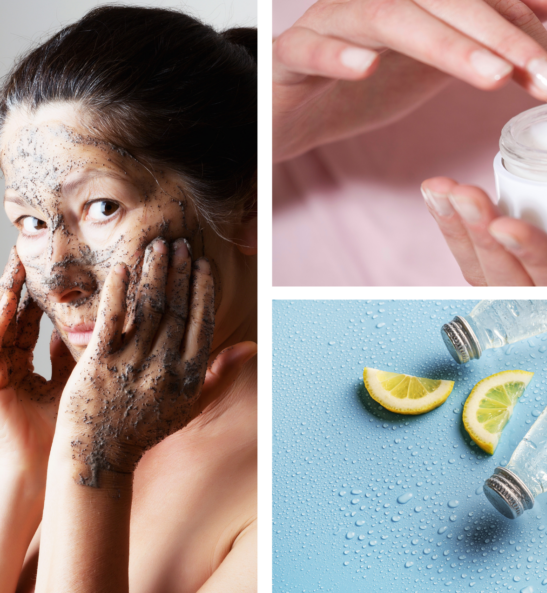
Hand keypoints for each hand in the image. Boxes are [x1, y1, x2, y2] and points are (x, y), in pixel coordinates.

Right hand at [0, 248, 74, 474]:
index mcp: (40, 364)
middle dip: (30, 286)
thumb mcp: (81, 388)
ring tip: (17, 265)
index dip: (59, 296)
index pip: (48, 322)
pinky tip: (5, 302)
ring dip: (9, 295)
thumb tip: (111, 334)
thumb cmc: (67, 433)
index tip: (68, 272)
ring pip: (4, 325)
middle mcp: (18, 364)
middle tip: (36, 254)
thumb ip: (90, 361)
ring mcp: (2, 371)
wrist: (43, 467)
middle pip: (24, 315)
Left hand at [57, 239, 255, 485]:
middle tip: (180, 243)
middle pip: (176, 307)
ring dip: (155, 272)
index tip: (202, 264)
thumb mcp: (192, 405)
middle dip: (179, 271)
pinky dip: (119, 291)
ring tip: (157, 246)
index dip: (203, 289)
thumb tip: (252, 347)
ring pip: (149, 307)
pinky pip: (112, 319)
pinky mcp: (100, 362)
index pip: (201, 321)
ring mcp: (132, 362)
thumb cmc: (147, 428)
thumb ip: (222, 373)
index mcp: (188, 374)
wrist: (98, 456)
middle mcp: (164, 365)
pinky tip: (124, 268)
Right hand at [273, 0, 546, 161]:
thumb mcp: (443, 56)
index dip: (535, 48)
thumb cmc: (367, 79)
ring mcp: (334, 22)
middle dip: (506, 40)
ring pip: (392, 19)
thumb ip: (497, 29)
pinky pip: (309, 48)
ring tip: (495, 77)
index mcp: (421, 2)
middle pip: (450, 4)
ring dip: (445, 45)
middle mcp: (380, 0)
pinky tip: (367, 69)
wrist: (292, 107)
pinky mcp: (292, 55)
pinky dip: (336, 56)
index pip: (489, 11)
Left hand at [423, 118, 546, 284]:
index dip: (534, 258)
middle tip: (458, 195)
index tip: (504, 222)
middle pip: (516, 281)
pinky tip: (441, 196)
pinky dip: (461, 224)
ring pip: (492, 269)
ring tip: (439, 192)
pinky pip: (490, 246)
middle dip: (481, 240)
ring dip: (459, 233)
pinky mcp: (537, 239)